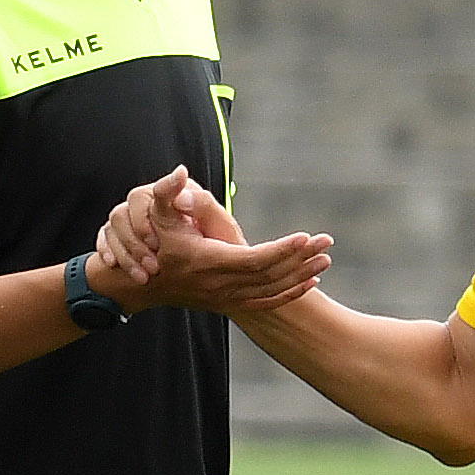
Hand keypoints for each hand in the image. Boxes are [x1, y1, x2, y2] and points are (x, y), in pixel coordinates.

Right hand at [97, 170, 330, 317]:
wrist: (147, 283)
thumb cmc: (156, 242)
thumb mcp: (157, 215)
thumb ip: (167, 193)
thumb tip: (179, 172)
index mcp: (209, 262)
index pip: (254, 259)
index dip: (281, 250)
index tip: (306, 236)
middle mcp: (221, 285)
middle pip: (271, 275)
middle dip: (301, 259)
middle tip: (327, 242)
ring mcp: (228, 297)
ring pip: (273, 290)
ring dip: (301, 276)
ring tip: (325, 259)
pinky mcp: (232, 302)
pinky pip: (267, 301)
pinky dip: (290, 293)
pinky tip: (309, 282)